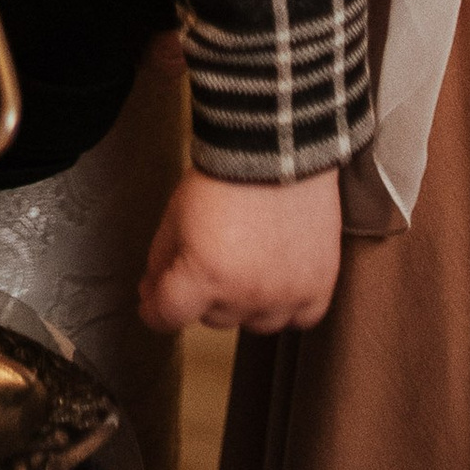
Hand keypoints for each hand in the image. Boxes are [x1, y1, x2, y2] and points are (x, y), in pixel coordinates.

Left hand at [139, 164, 341, 336]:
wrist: (276, 146)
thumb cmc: (224, 176)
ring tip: (249, 264)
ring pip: (254, 323)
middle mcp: (246, 293)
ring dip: (246, 302)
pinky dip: (288, 306)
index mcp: (205, 274)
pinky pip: (299, 319)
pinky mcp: (318, 286)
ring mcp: (285, 294)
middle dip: (205, 293)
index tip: (155, 303)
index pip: (168, 316)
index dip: (154, 309)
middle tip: (212, 257)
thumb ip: (160, 262)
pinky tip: (280, 280)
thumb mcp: (176, 214)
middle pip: (213, 318)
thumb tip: (151, 293)